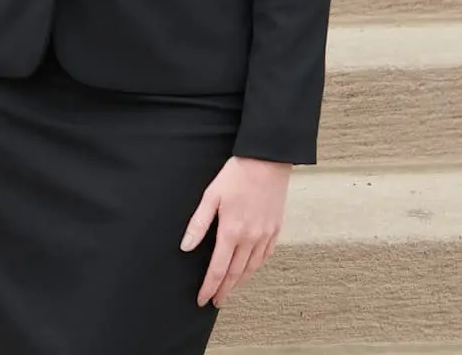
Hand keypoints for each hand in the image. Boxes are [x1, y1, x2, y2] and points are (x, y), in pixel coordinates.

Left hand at [181, 156, 290, 306]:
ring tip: (230, 290)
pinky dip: (255, 267)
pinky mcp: (276, 229)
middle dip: (224, 290)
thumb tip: (186, 247)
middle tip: (215, 301)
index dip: (209, 287)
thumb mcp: (211, 195)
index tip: (202, 299)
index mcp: (232, 232)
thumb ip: (198, 224)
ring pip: (251, 268)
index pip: (218, 269)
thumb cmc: (237, 174)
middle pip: (235, 274)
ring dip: (240, 282)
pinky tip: (249, 269)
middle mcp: (251, 238)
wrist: (268, 160)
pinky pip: (265, 256)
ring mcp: (265, 235)